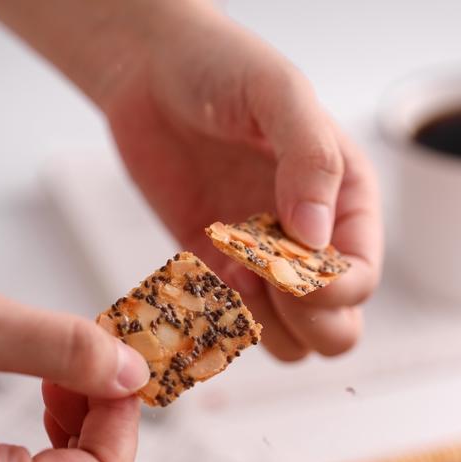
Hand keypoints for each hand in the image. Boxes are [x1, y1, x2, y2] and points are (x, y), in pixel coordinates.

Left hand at [104, 1, 382, 360]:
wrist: (152, 75)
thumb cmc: (223, 70)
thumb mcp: (279, 95)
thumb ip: (311, 160)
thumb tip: (316, 237)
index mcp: (345, 203)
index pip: (360, 280)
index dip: (331, 291)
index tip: (287, 270)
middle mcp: (310, 242)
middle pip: (335, 329)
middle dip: (305, 320)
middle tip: (262, 276)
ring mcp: (262, 263)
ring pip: (286, 341)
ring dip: (260, 324)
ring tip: (230, 266)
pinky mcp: (217, 271)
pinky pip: (230, 324)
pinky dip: (217, 315)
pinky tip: (203, 267)